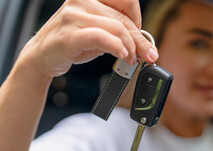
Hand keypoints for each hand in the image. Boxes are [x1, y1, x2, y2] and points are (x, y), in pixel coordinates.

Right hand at [17, 0, 157, 79]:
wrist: (42, 56)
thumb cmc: (72, 42)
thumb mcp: (99, 31)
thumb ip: (118, 31)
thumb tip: (145, 45)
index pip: (126, 0)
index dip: (138, 19)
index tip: (141, 38)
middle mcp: (82, 0)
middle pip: (124, 18)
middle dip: (139, 40)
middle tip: (147, 55)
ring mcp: (74, 15)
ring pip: (116, 28)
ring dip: (130, 47)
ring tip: (131, 59)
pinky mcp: (70, 34)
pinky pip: (101, 37)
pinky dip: (117, 47)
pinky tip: (122, 56)